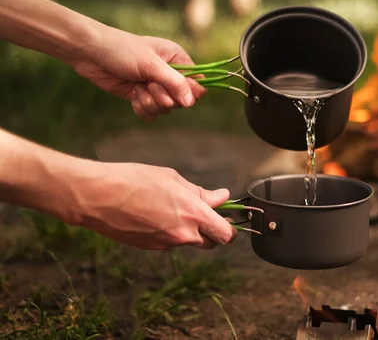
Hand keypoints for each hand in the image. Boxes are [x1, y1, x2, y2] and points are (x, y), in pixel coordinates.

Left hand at [72, 27, 204, 120]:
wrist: (89, 53)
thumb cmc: (122, 50)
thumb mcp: (151, 65)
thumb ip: (174, 83)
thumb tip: (191, 103)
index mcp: (177, 59)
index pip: (197, 82)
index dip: (189, 92)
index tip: (175, 90)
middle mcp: (169, 74)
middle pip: (181, 100)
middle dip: (164, 97)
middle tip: (149, 85)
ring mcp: (155, 86)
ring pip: (165, 109)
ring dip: (150, 102)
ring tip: (137, 88)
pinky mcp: (141, 96)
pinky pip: (151, 113)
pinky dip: (141, 108)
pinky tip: (132, 96)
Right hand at [76, 162, 237, 249]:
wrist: (98, 197)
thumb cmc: (134, 181)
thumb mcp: (172, 179)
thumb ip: (200, 193)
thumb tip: (221, 198)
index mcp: (193, 214)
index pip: (226, 234)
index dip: (230, 228)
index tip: (228, 219)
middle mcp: (183, 234)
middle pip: (211, 243)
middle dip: (212, 231)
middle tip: (205, 215)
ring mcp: (166, 243)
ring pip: (189, 242)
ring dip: (190, 231)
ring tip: (174, 209)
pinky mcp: (150, 247)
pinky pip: (170, 242)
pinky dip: (170, 232)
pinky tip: (156, 215)